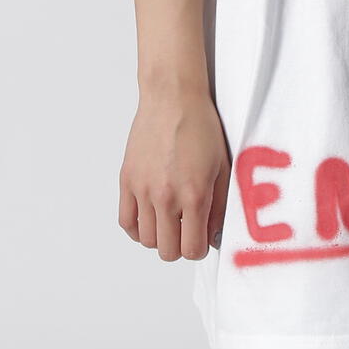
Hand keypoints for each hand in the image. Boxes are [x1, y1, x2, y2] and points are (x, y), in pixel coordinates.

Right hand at [118, 87, 230, 261]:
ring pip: (146, 240)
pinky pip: (126, 222)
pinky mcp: (127, 180)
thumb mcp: (223, 166)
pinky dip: (138, 228)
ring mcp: (142, 189)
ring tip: (171, 219)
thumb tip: (213, 234)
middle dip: (180, 246)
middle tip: (187, 229)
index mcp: (193, 194)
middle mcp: (165, 196)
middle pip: (166, 250)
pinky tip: (151, 217)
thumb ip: (220, 205)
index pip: (192, 249)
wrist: (172, 97)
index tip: (202, 237)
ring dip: (160, 236)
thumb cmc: (201, 125)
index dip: (199, 248)